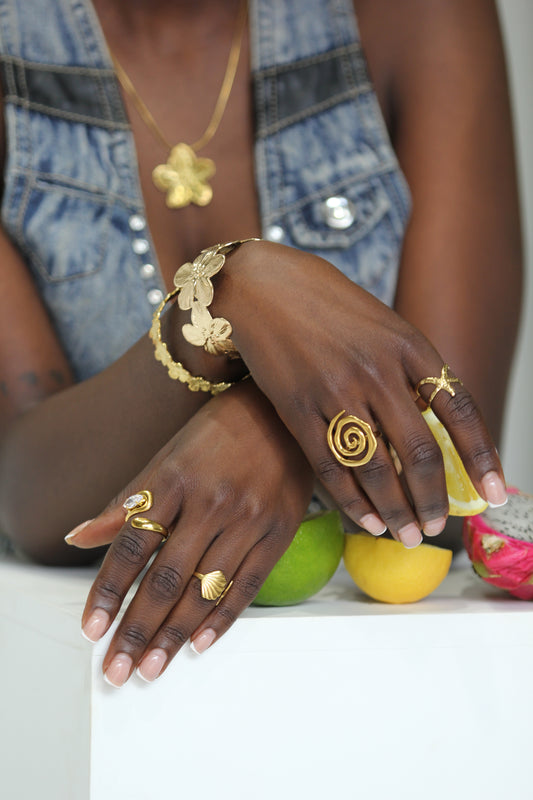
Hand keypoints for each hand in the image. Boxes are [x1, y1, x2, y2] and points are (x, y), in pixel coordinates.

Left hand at [68, 380, 312, 685]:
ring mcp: (249, 518)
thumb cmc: (216, 434)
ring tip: (151, 668)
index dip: (108, 591)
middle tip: (118, 670)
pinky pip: (248, 585)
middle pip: (166, 577)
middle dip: (138, 629)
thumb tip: (79, 538)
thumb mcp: (165, 457)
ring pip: (205, 589)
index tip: (92, 629)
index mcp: (173, 479)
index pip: (132, 546)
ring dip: (174, 635)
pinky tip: (199, 644)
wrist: (280, 413)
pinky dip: (221, 619)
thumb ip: (126, 502)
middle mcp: (211, 502)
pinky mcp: (279, 532)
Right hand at [213, 241, 505, 546]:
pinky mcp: (297, 410)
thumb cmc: (325, 305)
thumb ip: (408, 372)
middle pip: (420, 451)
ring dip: (397, 510)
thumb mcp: (382, 325)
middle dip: (434, 499)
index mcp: (408, 344)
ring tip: (408, 535)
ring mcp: (335, 391)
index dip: (482, 457)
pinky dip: (353, 501)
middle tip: (438, 526)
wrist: (261, 287)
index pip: (459, 410)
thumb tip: (434, 429)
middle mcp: (377, 369)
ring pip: (376, 468)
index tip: (495, 493)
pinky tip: (367, 520)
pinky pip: (331, 468)